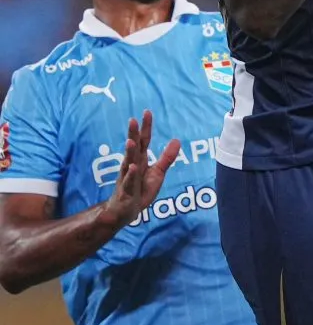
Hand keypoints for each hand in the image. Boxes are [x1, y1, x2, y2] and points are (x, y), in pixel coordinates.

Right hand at [104, 111, 180, 228]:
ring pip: (128, 163)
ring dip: (130, 152)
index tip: (147, 112)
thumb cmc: (140, 190)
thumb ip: (166, 157)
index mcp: (140, 160)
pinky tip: (134, 167)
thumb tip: (177, 140)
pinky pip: (128, 183)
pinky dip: (131, 175)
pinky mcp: (127, 192)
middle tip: (132, 120)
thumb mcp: (157, 173)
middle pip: (134, 148)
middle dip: (133, 135)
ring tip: (131, 141)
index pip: (143, 141)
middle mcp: (132, 166)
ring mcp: (128, 178)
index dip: (145, 127)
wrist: (124, 212)